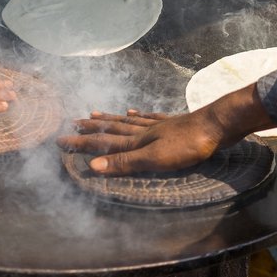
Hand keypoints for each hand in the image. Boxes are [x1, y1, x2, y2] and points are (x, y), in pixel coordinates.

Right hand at [56, 84, 270, 175]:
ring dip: (109, 120)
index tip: (60, 140)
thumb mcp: (154, 159)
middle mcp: (143, 130)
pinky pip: (148, 118)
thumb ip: (125, 162)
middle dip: (91, 129)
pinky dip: (137, 115)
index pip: (103, 143)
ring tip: (94, 114)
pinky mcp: (172, 124)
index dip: (82, 143)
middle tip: (72, 124)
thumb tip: (93, 165)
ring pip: (127, 122)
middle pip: (112, 129)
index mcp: (137, 141)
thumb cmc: (187, 146)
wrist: (217, 125)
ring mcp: (158, 125)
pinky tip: (134, 112)